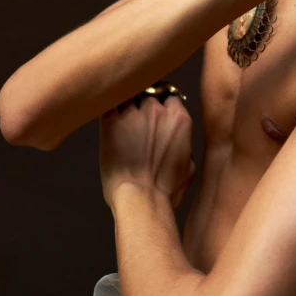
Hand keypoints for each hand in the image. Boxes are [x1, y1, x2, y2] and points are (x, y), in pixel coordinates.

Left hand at [99, 95, 195, 211]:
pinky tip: (106, 114)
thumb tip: (181, 144)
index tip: (157, 114)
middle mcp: (157, 110)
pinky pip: (108, 104)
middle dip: (144, 105)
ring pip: (128, 96)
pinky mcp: (110, 122)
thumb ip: (185, 146)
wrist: (141, 200)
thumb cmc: (166, 191)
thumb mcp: (189, 168)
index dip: (163, 105)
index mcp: (179, 119)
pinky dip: (108, 106)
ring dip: (126, 106)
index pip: (170, 97)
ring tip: (121, 119)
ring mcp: (133, 114)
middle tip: (138, 120)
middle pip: (149, 94)